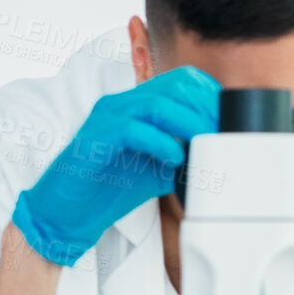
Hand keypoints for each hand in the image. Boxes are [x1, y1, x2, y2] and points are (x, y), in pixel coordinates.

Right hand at [12, 67, 219, 266]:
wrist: (66, 214)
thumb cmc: (109, 189)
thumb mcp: (159, 169)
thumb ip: (185, 155)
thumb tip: (219, 155)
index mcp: (136, 106)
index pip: (180, 80)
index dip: (208, 95)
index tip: (227, 118)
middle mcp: (121, 104)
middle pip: (173, 85)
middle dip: (204, 108)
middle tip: (221, 134)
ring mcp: (106, 118)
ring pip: (155, 103)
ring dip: (187, 123)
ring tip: (202, 144)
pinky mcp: (95, 139)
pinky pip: (133, 129)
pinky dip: (160, 142)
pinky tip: (173, 158)